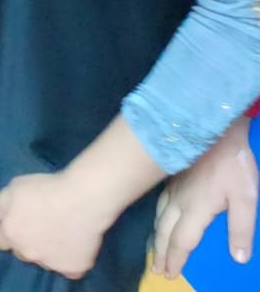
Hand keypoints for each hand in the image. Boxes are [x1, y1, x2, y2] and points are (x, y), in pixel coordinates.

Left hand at [0, 170, 112, 279]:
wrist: (82, 199)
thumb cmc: (45, 188)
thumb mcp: (14, 186)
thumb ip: (2, 203)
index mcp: (11, 233)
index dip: (7, 232)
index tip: (17, 224)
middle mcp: (28, 252)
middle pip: (22, 252)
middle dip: (27, 242)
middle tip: (41, 227)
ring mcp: (51, 263)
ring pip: (45, 261)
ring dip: (48, 252)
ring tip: (61, 234)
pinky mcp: (74, 268)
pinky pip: (69, 270)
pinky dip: (71, 261)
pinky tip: (75, 247)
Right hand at [153, 117, 257, 276]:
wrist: (212, 127)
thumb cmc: (232, 164)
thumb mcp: (246, 198)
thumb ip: (241, 229)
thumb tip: (238, 258)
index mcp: (196, 209)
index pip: (182, 240)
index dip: (176, 259)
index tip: (170, 274)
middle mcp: (178, 202)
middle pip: (165, 232)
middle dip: (161, 253)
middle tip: (157, 269)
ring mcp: (171, 188)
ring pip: (159, 218)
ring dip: (156, 238)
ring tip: (154, 251)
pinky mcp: (170, 178)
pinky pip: (158, 205)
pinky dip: (156, 220)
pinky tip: (158, 220)